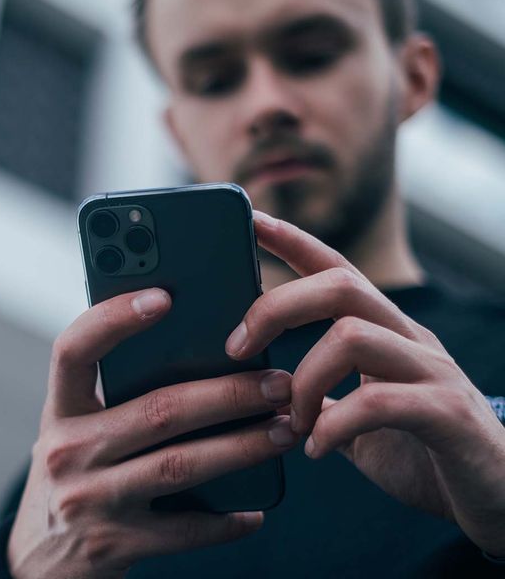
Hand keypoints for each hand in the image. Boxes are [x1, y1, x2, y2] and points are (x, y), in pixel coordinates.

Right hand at [7, 288, 298, 578]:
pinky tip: (255, 508)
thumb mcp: (80, 426)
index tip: (164, 297)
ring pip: (180, 464)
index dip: (113, 319)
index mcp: (61, 409)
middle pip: (158, 409)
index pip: (74, 350)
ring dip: (242, 446)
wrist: (40, 560)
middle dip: (228, 394)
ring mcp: (89, 500)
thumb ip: (119, 394)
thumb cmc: (76, 472)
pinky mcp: (113, 544)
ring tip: (285, 429)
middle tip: (277, 383)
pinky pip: (183, 529)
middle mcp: (68, 450)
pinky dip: (225, 520)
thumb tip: (204, 356)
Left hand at [226, 210, 504, 556]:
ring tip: (290, 421)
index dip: (293, 241)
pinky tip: (315, 449)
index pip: (336, 268)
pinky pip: (378, 402)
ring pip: (352, 335)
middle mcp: (409, 338)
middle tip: (237, 348)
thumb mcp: (360, 418)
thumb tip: (270, 392)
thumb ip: (323, 398)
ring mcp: (432, 370)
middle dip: (277, 307)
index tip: (252, 220)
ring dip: (303, 380)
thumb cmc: (421, 451)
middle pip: (340, 285)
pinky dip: (333, 425)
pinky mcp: (448, 412)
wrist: (495, 496)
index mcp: (385, 331)